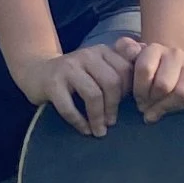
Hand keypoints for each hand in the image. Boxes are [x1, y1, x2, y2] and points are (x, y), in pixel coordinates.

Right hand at [16, 36, 136, 135]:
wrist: (36, 71)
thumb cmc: (74, 74)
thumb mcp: (98, 65)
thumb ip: (121, 65)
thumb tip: (147, 62)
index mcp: (101, 51)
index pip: (126, 71)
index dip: (131, 92)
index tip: (128, 108)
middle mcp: (86, 56)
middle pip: (112, 83)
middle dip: (115, 107)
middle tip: (112, 123)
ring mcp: (68, 68)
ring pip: (93, 95)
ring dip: (99, 118)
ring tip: (100, 131)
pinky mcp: (52, 83)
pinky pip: (69, 107)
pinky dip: (79, 122)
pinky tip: (84, 130)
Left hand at [124, 39, 183, 121]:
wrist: (173, 66)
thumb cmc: (148, 69)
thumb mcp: (131, 60)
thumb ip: (125, 52)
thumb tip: (131, 51)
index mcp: (154, 49)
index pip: (145, 70)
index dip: (139, 91)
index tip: (138, 99)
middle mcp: (175, 53)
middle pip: (164, 86)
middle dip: (153, 101)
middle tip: (147, 107)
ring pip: (181, 93)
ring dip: (168, 106)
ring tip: (159, 108)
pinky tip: (176, 106)